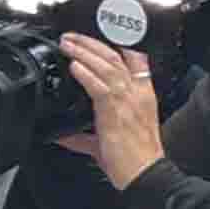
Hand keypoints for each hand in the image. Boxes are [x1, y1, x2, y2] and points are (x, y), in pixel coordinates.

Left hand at [60, 34, 166, 188]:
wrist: (146, 174)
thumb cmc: (134, 159)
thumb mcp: (107, 142)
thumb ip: (84, 136)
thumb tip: (64, 135)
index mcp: (142, 96)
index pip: (136, 60)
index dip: (119, 43)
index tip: (102, 34)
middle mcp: (137, 93)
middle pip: (116, 57)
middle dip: (92, 43)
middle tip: (73, 36)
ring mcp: (128, 100)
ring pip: (106, 65)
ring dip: (84, 52)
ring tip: (68, 44)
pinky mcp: (116, 110)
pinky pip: (100, 85)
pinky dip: (86, 74)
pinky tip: (75, 65)